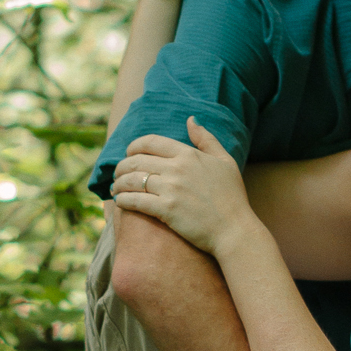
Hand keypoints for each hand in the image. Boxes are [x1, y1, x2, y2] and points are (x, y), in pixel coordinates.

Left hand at [111, 120, 258, 258]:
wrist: (235, 230)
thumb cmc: (233, 198)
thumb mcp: (225, 161)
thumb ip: (206, 139)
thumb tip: (190, 120)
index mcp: (188, 154)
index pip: (150, 142)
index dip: (133, 147)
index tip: (128, 154)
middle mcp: (177, 168)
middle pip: (136, 161)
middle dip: (121, 167)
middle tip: (117, 175)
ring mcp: (171, 189)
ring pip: (132, 180)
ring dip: (118, 184)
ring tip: (115, 189)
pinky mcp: (166, 210)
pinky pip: (135, 201)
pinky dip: (123, 200)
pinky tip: (120, 202)